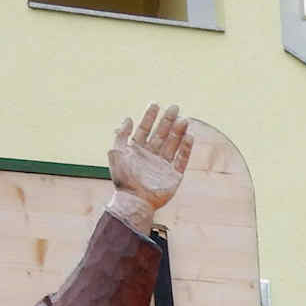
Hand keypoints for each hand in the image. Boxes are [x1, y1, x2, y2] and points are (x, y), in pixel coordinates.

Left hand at [107, 103, 194, 230]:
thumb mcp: (116, 153)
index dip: (150, 117)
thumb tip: (127, 118)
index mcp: (137, 150)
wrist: (135, 200)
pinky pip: (182, 159)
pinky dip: (186, 149)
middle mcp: (151, 155)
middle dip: (168, 121)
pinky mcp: (174, 175)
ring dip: (178, 132)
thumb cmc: (123, 179)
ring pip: (173, 144)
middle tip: (175, 108)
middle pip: (161, 134)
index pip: (144, 129)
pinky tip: (190, 137)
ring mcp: (163, 165)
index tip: (155, 104)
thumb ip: (121, 135)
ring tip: (184, 120)